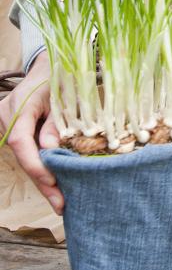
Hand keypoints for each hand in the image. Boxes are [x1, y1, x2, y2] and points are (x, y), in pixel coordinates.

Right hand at [0, 52, 63, 213]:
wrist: (48, 65)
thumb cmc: (61, 76)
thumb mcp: (66, 95)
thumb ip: (57, 122)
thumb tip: (51, 151)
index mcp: (22, 105)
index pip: (21, 141)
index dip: (36, 164)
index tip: (52, 182)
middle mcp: (8, 116)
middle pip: (23, 155)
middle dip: (42, 181)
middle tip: (60, 205)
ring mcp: (7, 124)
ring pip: (24, 157)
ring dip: (42, 178)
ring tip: (60, 201)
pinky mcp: (13, 130)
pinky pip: (26, 152)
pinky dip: (40, 167)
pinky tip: (55, 186)